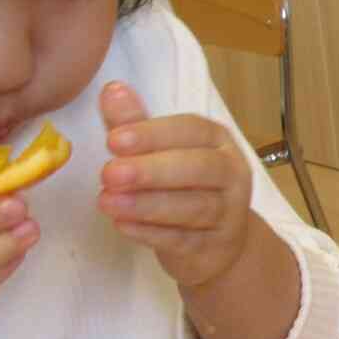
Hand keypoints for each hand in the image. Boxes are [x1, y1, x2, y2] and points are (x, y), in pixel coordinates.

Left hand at [98, 81, 254, 289]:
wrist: (219, 246)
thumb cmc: (185, 189)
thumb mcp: (162, 153)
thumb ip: (137, 124)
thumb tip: (111, 90)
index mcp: (218, 142)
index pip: (193, 131)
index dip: (154, 134)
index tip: (114, 140)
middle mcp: (231, 174)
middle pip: (201, 169)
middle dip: (153, 170)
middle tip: (109, 173)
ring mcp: (228, 214)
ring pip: (194, 208)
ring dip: (148, 204)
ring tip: (107, 202)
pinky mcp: (214, 248)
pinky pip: (185, 240)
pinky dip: (151, 234)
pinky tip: (122, 226)